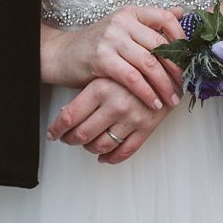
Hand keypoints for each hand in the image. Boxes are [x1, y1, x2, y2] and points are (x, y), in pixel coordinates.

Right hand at [41, 5, 186, 110]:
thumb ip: (150, 24)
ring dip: (164, 85)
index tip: (188, 58)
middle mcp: (122, 22)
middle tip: (184, 87)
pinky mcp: (102, 58)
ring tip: (172, 99)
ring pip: (149, 64)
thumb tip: (182, 12)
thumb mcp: (123, 29)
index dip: (181, 39)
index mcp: (131, 13)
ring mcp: (111, 39)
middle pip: (160, 45)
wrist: (62, 54)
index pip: (165, 18)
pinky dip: (146, 93)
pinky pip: (132, 78)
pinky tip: (153, 103)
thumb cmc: (96, 45)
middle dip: (176, 69)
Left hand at [46, 77, 176, 163]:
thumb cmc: (134, 66)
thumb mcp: (107, 71)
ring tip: (86, 144)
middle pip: (83, 134)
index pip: (70, 117)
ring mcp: (133, 118)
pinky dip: (112, 158)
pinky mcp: (148, 127)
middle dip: (70, 139)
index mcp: (101, 88)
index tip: (52, 133)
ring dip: (90, 148)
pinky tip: (104, 157)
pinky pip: (126, 151)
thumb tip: (65, 115)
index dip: (57, 129)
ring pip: (102, 146)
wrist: (170, 63)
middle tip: (66, 139)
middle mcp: (116, 104)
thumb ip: (88, 91)